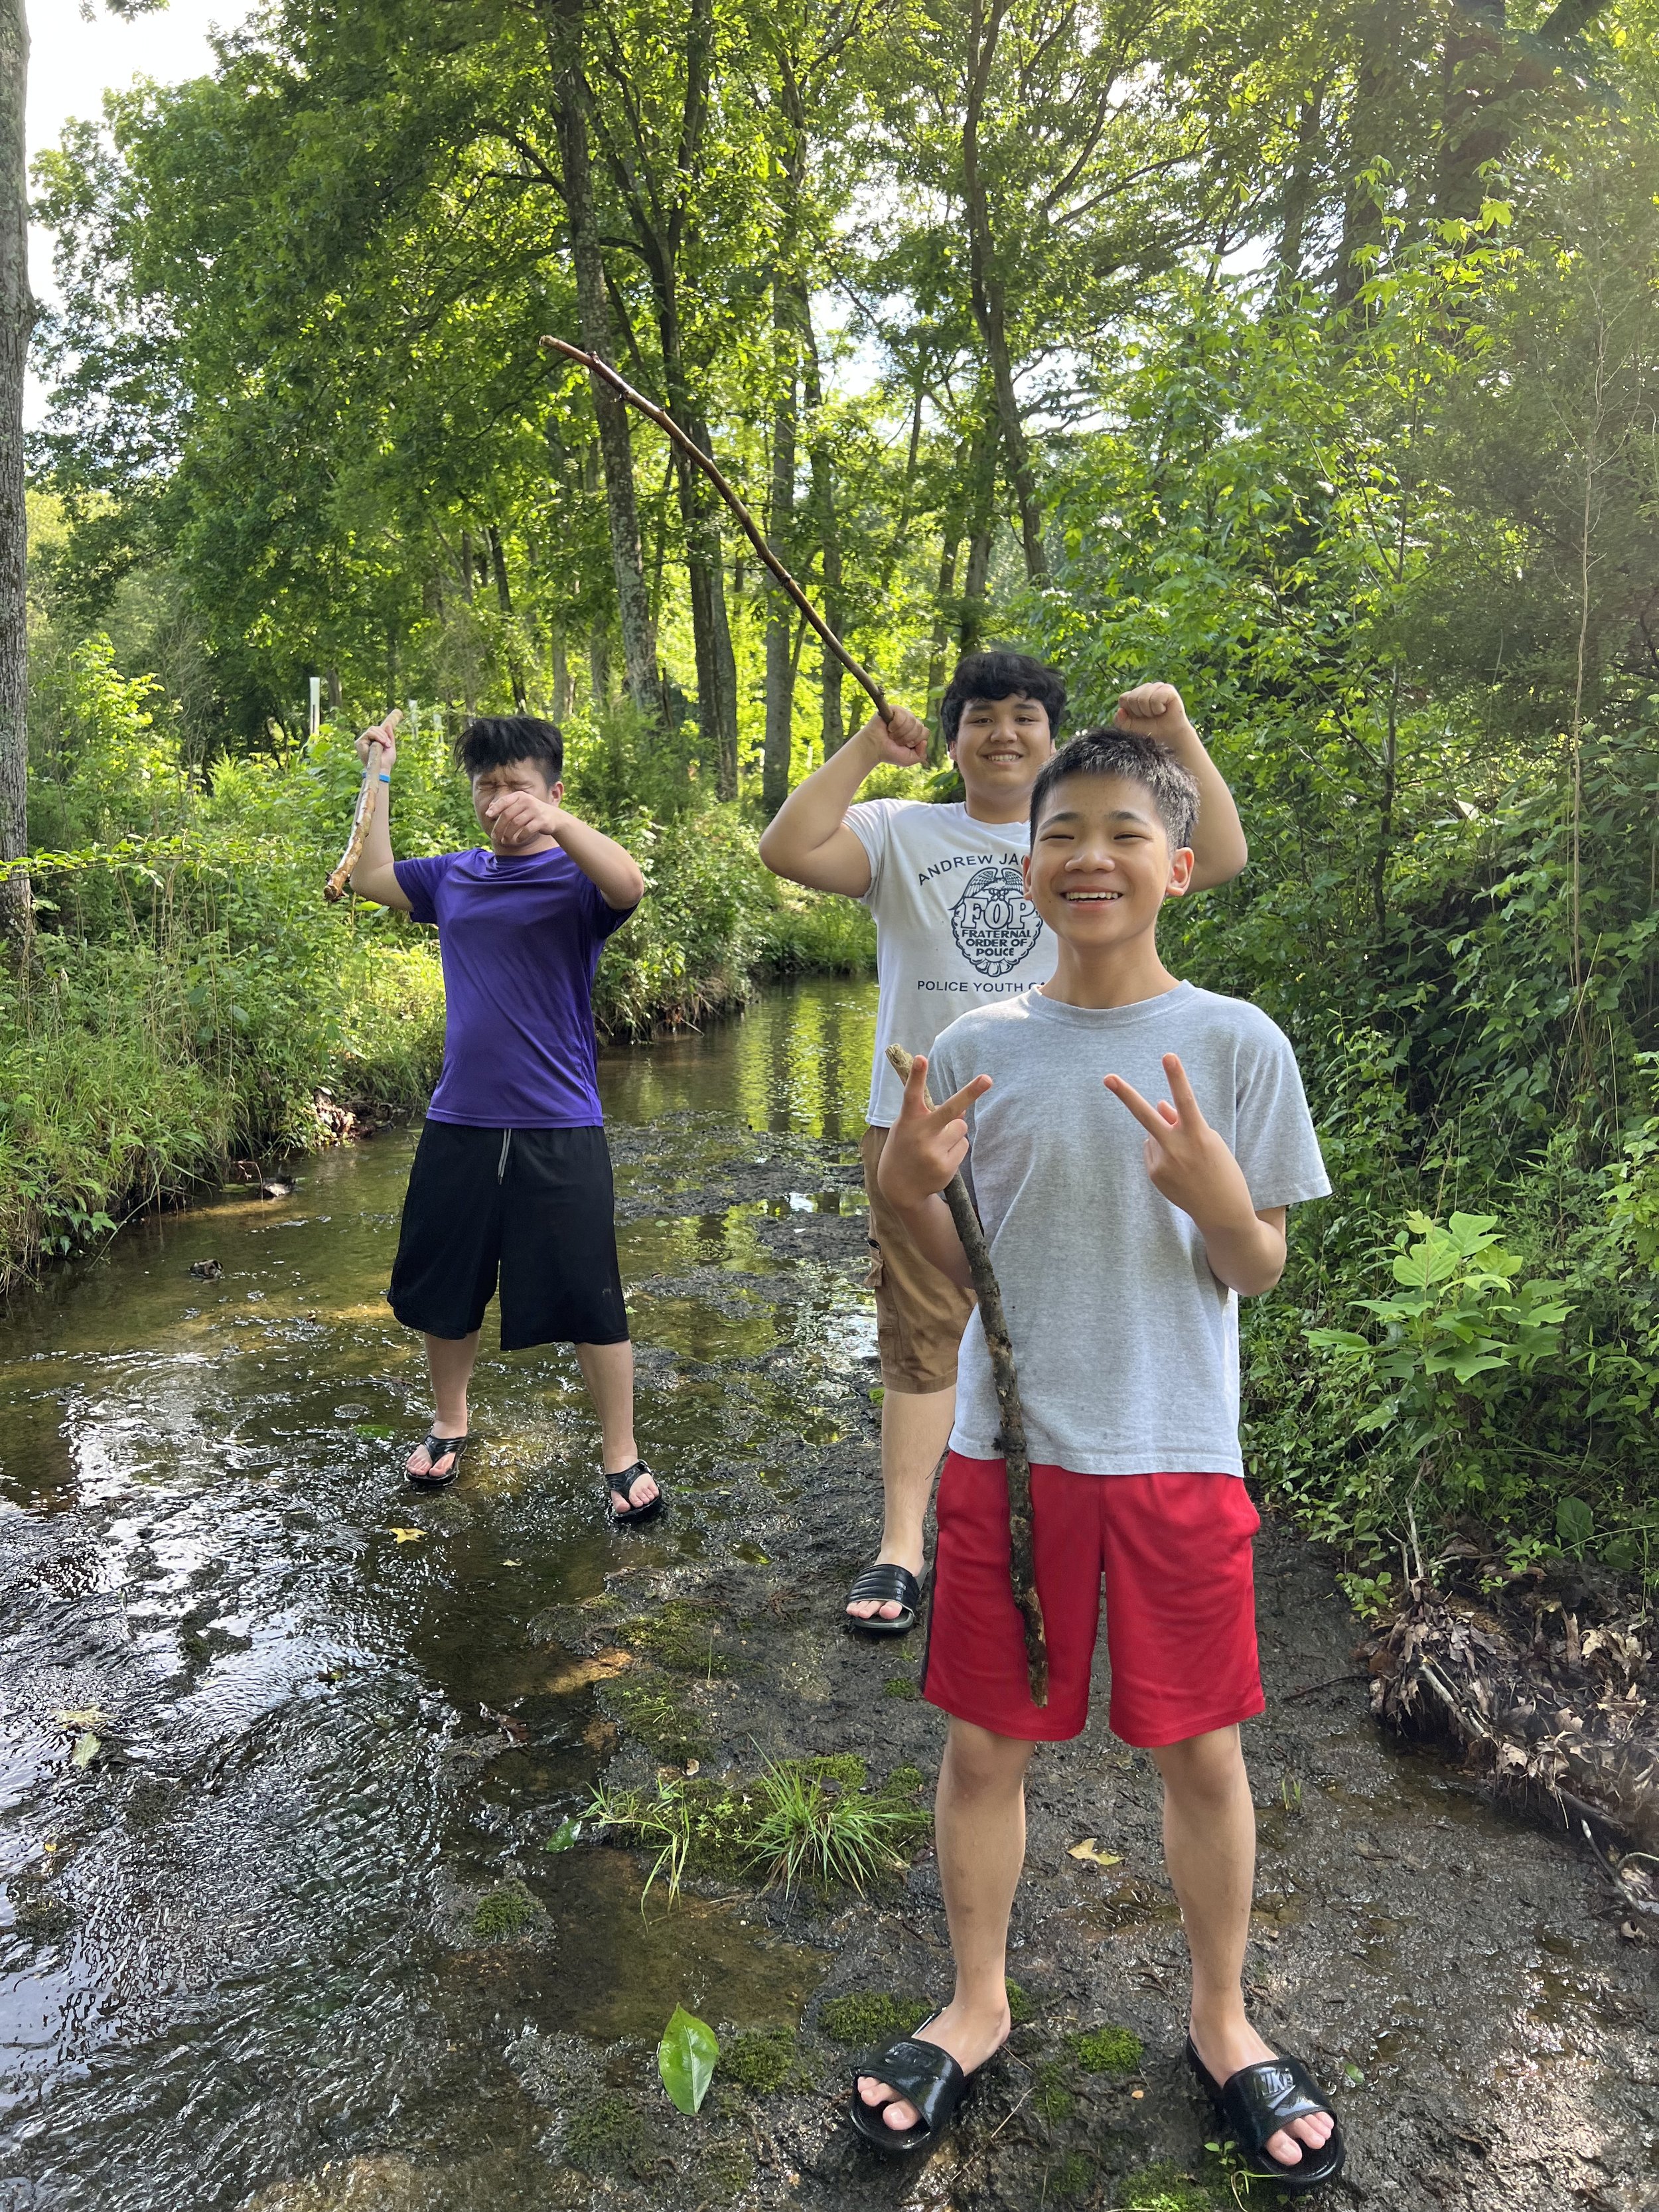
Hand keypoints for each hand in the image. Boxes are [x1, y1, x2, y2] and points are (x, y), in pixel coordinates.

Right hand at [355, 709, 401, 770]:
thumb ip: (389, 736)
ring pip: (372, 730)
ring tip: (386, 745)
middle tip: (389, 744)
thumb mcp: (390, 746)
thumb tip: (388, 724)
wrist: (382, 769)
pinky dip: (377, 736)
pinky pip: (369, 733)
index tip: (390, 743)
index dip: (384, 733)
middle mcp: (365, 740)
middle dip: (384, 734)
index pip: (377, 730)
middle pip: (374, 728)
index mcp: (372, 741)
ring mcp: (361, 741)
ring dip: (381, 736)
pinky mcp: (359, 743)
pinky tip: (382, 743)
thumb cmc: (386, 761)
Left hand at [483, 788, 563, 848]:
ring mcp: (535, 810)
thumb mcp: (520, 806)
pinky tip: (517, 841)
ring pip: (516, 823)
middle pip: (507, 815)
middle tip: (494, 836)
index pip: (504, 801)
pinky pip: (527, 830)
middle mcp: (527, 801)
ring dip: (508, 834)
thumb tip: (489, 808)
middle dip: (499, 827)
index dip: (495, 809)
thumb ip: (506, 806)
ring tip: (504, 841)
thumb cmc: (532, 812)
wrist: (555, 817)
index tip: (487, 816)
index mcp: (520, 796)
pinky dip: (520, 837)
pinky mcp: (542, 820)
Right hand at [858, 703, 929, 768]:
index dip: (915, 741)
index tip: (905, 746)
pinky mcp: (894, 709)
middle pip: (919, 726)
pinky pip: (901, 715)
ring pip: (911, 721)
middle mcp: (911, 721)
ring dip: (900, 733)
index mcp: (916, 731)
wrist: (874, 748)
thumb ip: (921, 755)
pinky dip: (895, 725)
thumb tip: (924, 742)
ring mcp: (903, 714)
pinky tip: (889, 728)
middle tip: (896, 741)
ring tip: (891, 735)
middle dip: (907, 738)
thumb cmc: (890, 752)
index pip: (925, 732)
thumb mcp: (909, 759)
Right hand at [877, 1052, 992, 1209]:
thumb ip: (933, 1115)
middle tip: (988, 1079)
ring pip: (961, 1127)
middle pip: (949, 1110)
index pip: (911, 1094)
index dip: (917, 1076)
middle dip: (970, 1093)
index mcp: (908, 1120)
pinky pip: (964, 1146)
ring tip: (935, 1145)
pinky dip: (955, 1149)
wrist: (899, 1186)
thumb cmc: (906, 1146)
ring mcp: (933, 1152)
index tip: (921, 1058)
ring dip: (954, 1132)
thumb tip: (963, 1110)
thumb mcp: (912, 1127)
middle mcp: (921, 1134)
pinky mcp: (946, 1166)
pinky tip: (939, 1159)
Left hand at [1104, 1053, 1253, 1231]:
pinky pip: (1153, 1152)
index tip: (1168, 1056)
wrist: (1222, 1212)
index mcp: (1199, 1135)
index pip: (1185, 1100)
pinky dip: (1164, 1154)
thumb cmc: (1221, 1170)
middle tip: (1107, 1077)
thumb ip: (1182, 1120)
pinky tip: (1181, 1171)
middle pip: (1146, 1116)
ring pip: (1155, 1135)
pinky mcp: (1154, 1174)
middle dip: (1126, 1095)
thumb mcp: (1210, 1141)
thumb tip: (1158, 1105)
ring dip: (1166, 1139)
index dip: (1176, 1077)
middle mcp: (1177, 1148)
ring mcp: (1162, 1163)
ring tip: (1188, 1162)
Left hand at [1115, 682, 1194, 744]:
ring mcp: (1157, 686)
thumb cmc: (1151, 730)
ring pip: (1143, 698)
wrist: (1168, 736)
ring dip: (1149, 712)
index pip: (1123, 698)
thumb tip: (1120, 711)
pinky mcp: (1168, 688)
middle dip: (1140, 712)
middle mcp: (1145, 688)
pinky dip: (1158, 709)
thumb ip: (1120, 721)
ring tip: (1157, 713)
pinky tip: (1164, 710)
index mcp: (1135, 694)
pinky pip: (1155, 698)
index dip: (1130, 712)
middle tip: (1150, 716)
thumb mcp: (1131, 728)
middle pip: (1132, 698)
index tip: (1139, 718)